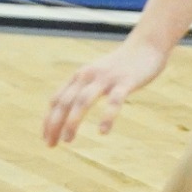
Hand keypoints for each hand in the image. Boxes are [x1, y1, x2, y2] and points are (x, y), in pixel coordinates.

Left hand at [43, 39, 168, 145]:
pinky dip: (107, 117)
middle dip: (55, 123)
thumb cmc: (120, 65)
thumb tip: (69, 109)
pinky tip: (102, 132)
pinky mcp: (125, 82)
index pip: (57, 99)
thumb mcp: (97, 75)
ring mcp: (106, 78)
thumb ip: (84, 88)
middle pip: (65, 102)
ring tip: (67, 140)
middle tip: (51, 145)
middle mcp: (89, 76)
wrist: (146, 45)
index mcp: (80, 76)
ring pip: (83, 101)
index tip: (45, 138)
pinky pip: (114, 101)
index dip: (49, 119)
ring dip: (72, 121)